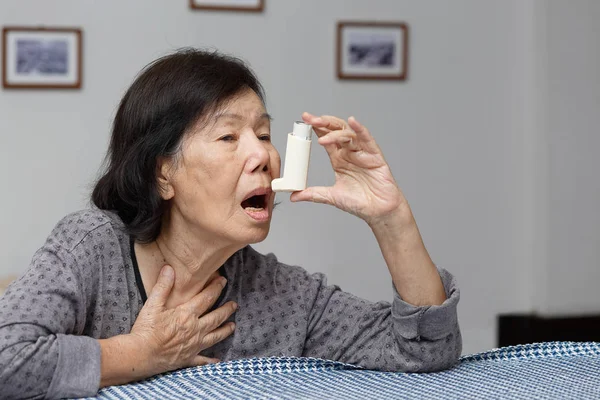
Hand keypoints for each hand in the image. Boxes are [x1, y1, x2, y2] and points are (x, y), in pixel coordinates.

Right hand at [128, 265, 235, 375]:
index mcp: (187, 314)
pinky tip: (217, 361)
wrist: (139, 356)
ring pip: (215, 336)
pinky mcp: (188, 358)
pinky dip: (211, 361)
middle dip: (227, 309)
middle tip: (234, 304)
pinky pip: (203, 360)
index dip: (216, 288)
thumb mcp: (152, 305)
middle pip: (216, 317)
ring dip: (225, 330)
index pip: (207, 298)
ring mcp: (194, 345)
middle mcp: (195, 329)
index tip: (224, 281)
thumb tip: (169, 268)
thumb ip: (163, 286)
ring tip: (233, 326)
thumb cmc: (145, 330)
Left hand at [291, 112, 405, 224]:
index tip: (304, 120)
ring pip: (349, 134)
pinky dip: (360, 130)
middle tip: (311, 120)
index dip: (316, 128)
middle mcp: (350, 153)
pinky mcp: (375, 156)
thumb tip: (293, 196)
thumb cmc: (360, 203)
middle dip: (324, 123)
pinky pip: (367, 139)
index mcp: (339, 159)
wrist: (379, 212)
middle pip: (336, 130)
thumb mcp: (331, 197)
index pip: (326, 138)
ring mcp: (362, 153)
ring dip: (336, 132)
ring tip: (323, 137)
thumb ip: (313, 194)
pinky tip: (353, 122)